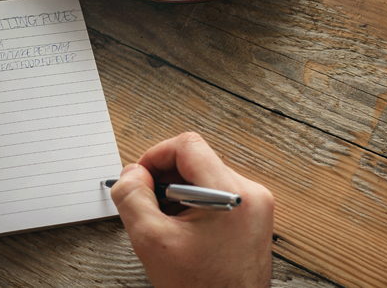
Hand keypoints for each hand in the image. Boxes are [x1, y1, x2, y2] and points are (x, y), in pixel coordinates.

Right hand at [111, 132, 273, 287]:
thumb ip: (132, 197)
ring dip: (176, 192)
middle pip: (195, 161)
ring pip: (203, 178)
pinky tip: (181, 229)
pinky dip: (192, 204)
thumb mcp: (151, 240)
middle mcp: (250, 195)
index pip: (187, 146)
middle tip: (147, 203)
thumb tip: (132, 173)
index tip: (140, 176)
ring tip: (165, 222)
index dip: (155, 156)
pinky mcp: (252, 219)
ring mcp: (254, 208)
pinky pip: (215, 194)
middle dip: (164, 178)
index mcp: (231, 194)